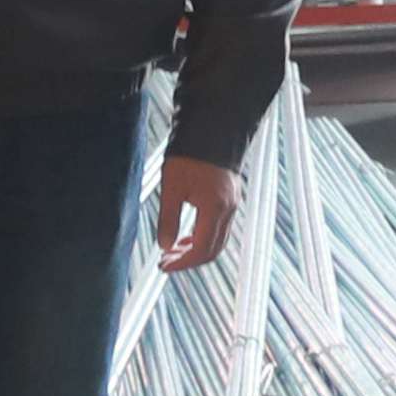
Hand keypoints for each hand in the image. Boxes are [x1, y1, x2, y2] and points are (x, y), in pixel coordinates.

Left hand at [151, 156, 242, 272]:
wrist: (211, 131)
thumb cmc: (189, 156)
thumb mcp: (171, 187)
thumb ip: (168, 219)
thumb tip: (164, 246)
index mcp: (214, 209)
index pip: (201, 250)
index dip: (182, 262)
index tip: (163, 265)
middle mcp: (228, 210)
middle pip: (213, 250)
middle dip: (189, 260)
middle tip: (166, 261)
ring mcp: (232, 205)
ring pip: (218, 240)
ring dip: (196, 250)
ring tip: (173, 250)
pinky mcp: (231, 199)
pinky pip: (220, 228)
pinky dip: (203, 237)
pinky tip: (186, 235)